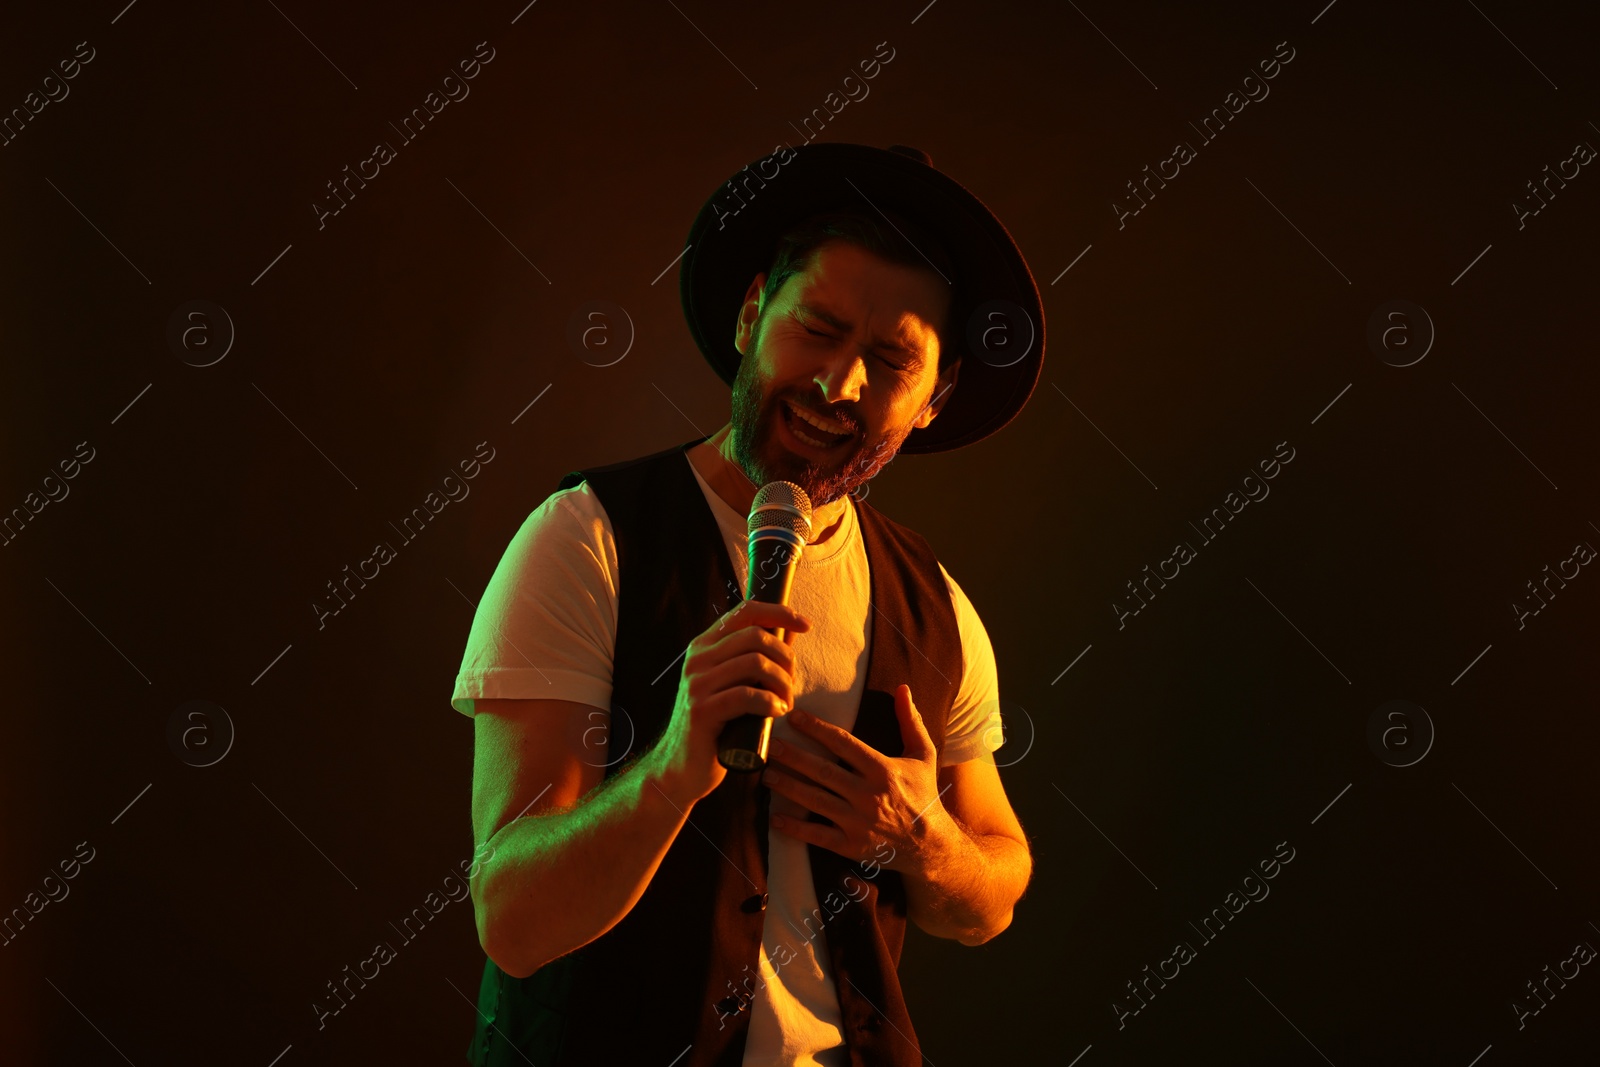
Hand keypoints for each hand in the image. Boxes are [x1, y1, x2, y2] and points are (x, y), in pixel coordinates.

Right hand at [650, 599, 810, 805]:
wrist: (680, 768)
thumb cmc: (715, 726)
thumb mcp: (731, 685)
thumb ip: (752, 659)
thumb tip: (788, 632)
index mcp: (704, 646)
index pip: (745, 612)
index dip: (779, 613)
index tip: (805, 625)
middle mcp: (697, 659)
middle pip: (756, 637)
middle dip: (785, 658)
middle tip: (791, 685)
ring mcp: (696, 684)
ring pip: (755, 663)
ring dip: (782, 684)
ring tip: (785, 703)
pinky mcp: (701, 711)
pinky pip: (747, 695)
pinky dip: (770, 702)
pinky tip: (776, 713)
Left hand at [762, 684, 942, 871]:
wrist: (931, 845)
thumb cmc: (924, 794)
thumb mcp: (923, 755)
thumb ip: (910, 721)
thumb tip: (903, 688)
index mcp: (883, 770)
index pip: (844, 743)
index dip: (817, 729)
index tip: (794, 716)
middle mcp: (868, 795)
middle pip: (823, 771)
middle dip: (793, 757)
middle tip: (768, 744)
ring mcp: (858, 822)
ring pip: (815, 801)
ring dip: (788, 787)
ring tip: (765, 775)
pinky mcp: (852, 846)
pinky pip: (818, 836)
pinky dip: (795, 828)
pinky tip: (774, 819)